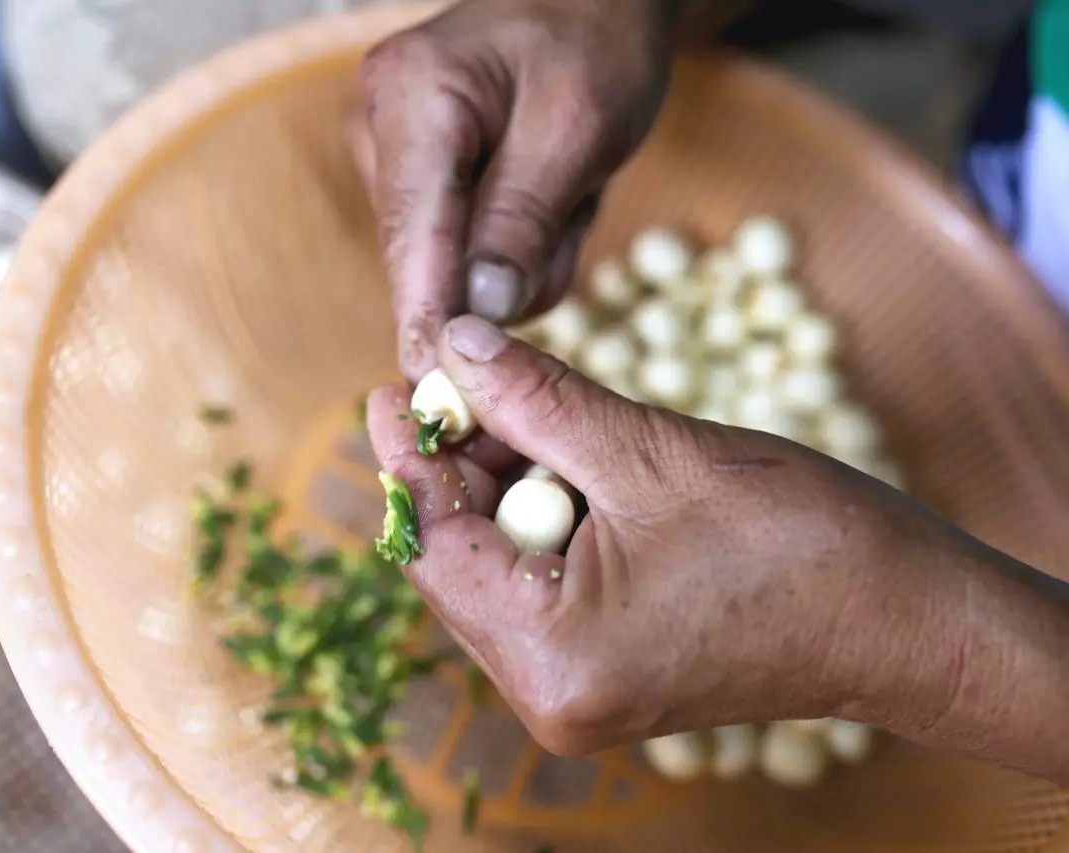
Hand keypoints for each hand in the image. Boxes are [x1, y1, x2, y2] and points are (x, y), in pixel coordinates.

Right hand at [349, 0, 676, 379]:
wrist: (592, 1)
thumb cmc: (593, 42)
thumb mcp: (577, 127)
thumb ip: (521, 221)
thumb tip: (478, 314)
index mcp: (411, 100)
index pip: (412, 236)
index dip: (424, 318)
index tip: (434, 390)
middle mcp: (380, 131)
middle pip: (427, 259)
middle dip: (506, 266)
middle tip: (571, 203)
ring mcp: (393, 158)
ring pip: (451, 266)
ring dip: (521, 252)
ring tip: (564, 184)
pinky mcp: (419, 182)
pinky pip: (463, 252)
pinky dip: (514, 241)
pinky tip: (544, 191)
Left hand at [366, 317, 1068, 781]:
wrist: (906, 617)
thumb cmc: (801, 542)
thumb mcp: (650, 452)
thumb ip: (536, 400)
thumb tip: (453, 345)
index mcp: (553, 658)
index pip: (435, 543)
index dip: (408, 454)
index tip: (399, 380)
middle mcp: (548, 694)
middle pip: (456, 559)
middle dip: (456, 462)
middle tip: (463, 374)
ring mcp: (574, 690)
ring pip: (494, 567)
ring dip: (498, 483)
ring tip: (515, 402)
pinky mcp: (602, 670)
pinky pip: (535, 586)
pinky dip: (537, 516)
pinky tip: (554, 454)